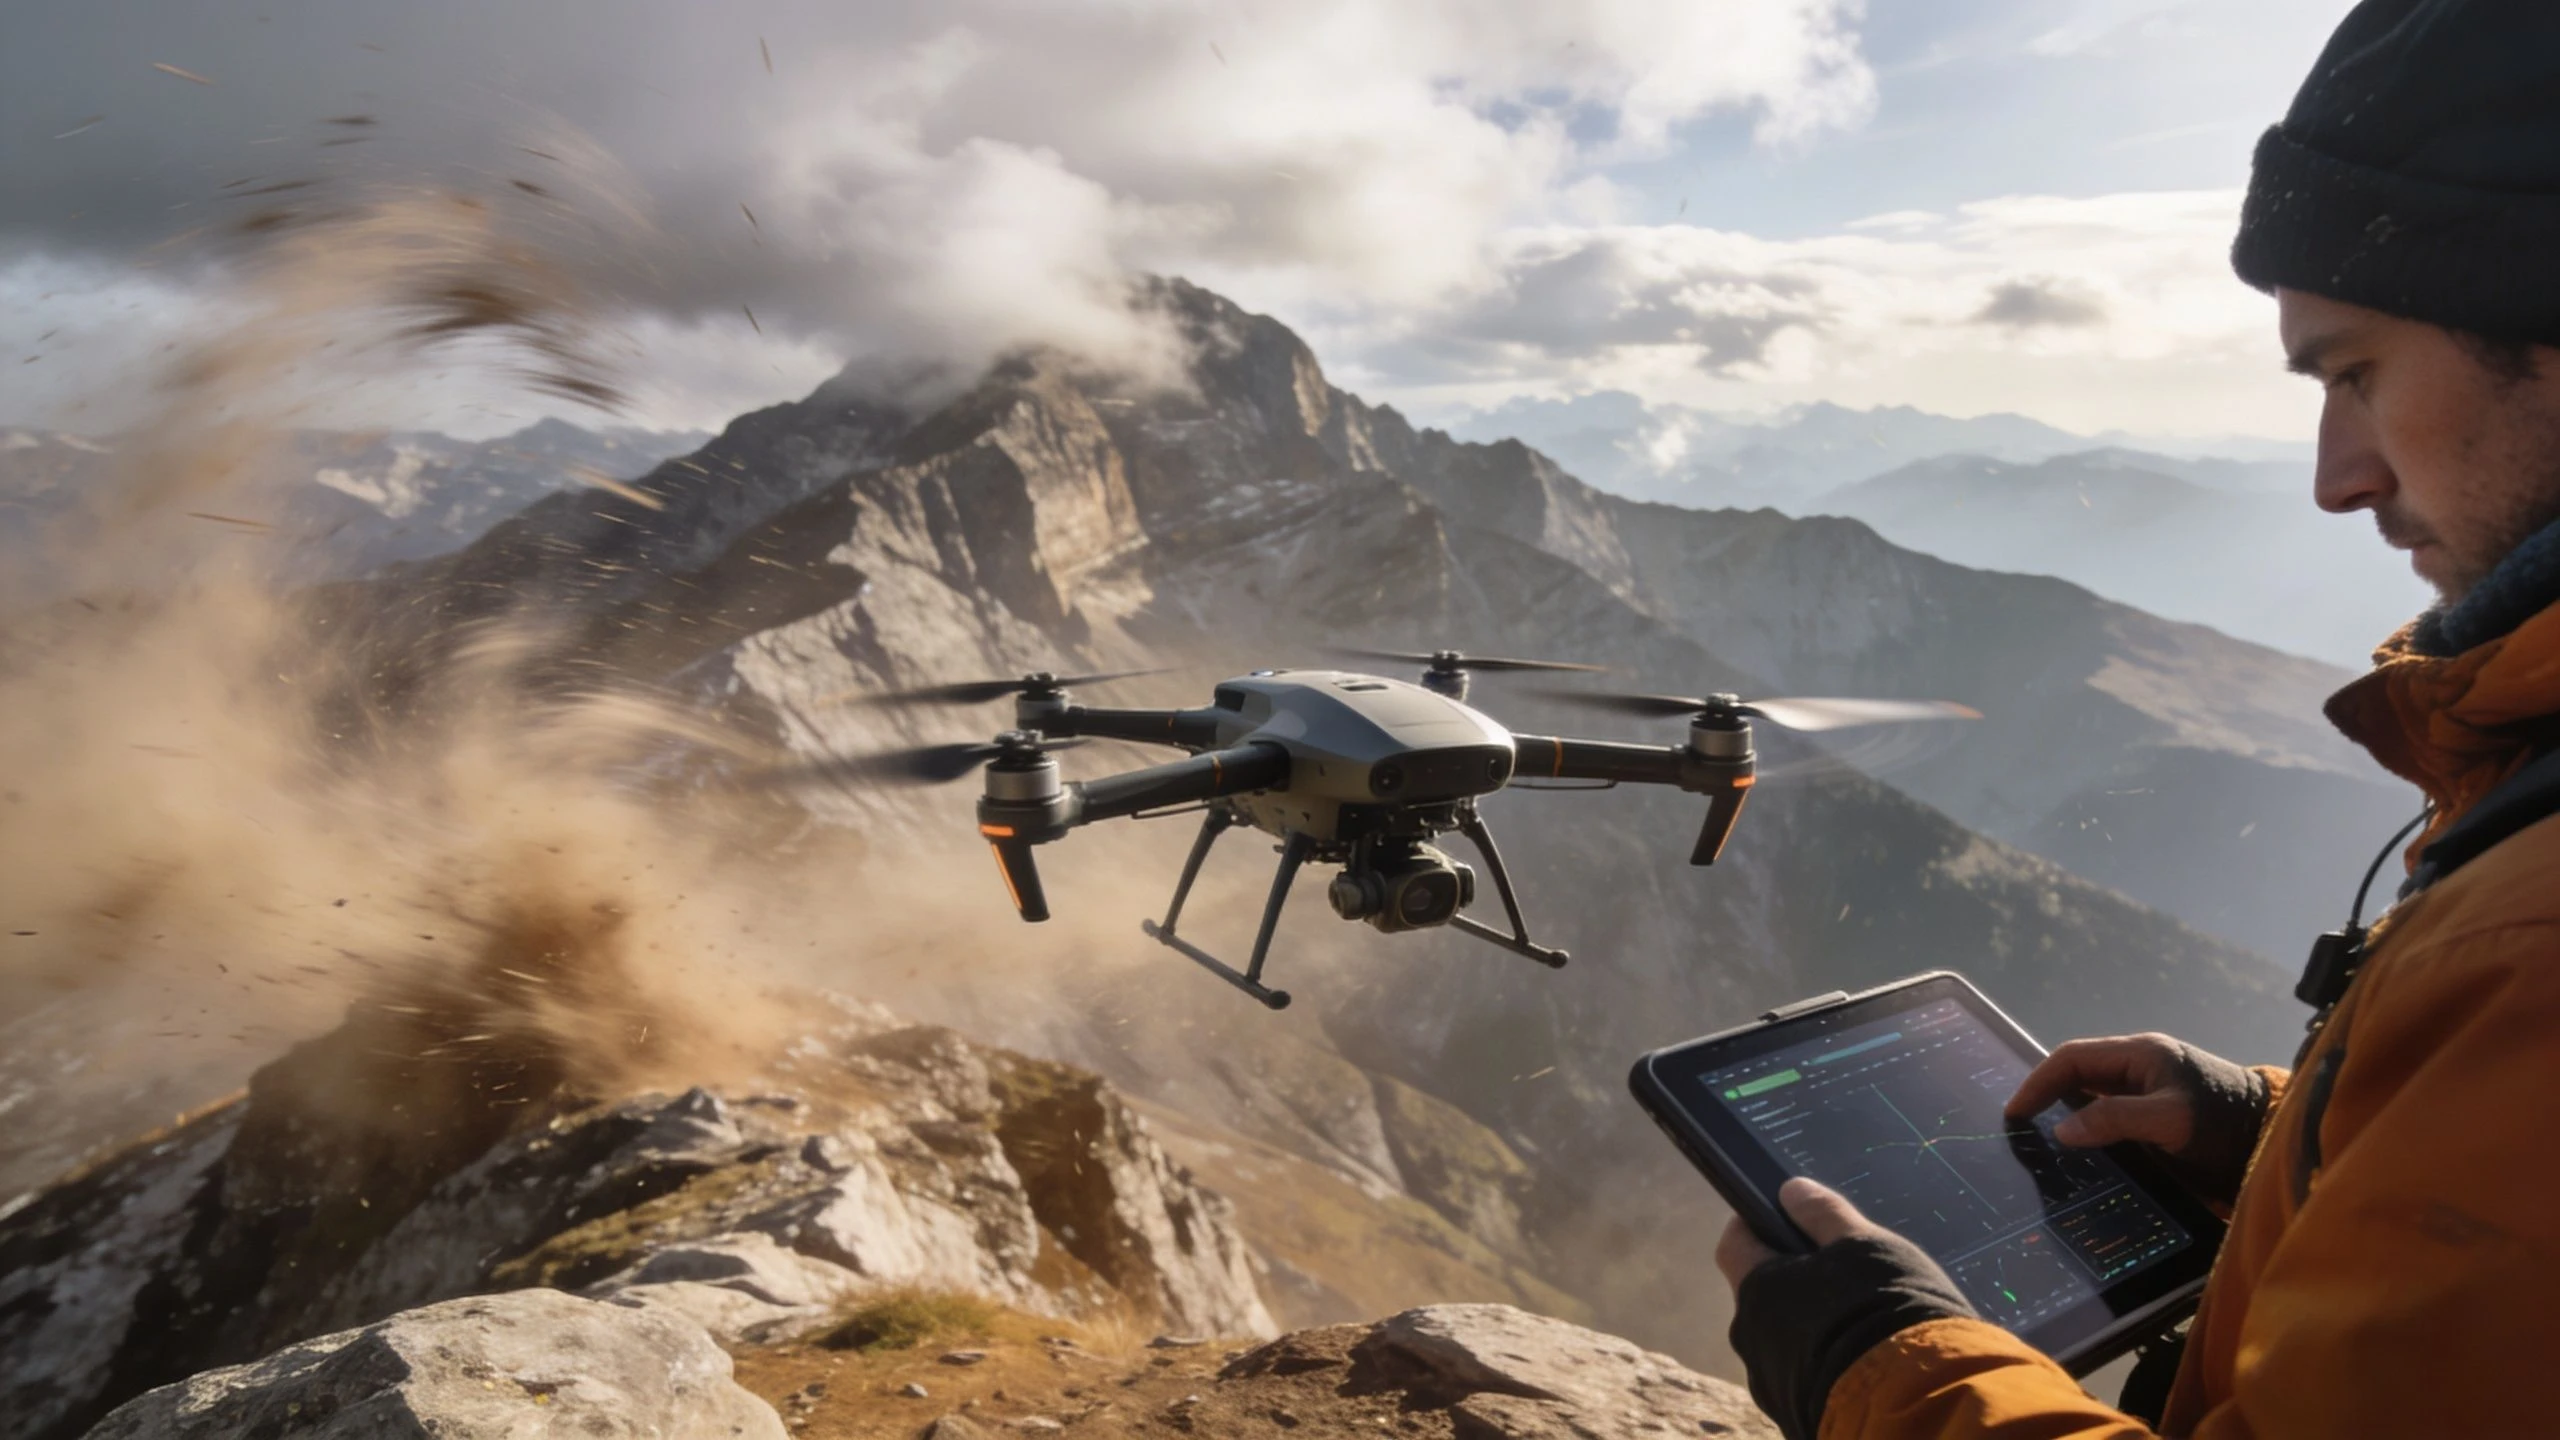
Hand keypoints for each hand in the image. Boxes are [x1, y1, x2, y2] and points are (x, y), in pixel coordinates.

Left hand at [1718, 1178, 1975, 1439]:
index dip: (1755, 1226)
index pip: (1734, 1245)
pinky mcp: (1795, 1416)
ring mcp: (1771, 1383)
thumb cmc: (1885, 1312)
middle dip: (1793, 1280)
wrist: (1914, 1406)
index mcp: (1757, 1290)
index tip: (1780, 1216)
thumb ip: (1823, 1215)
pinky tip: (1865, 1357)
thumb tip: (1791, 1191)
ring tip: (1863, 1320)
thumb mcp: (1863, 1246)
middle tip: (1841, 1273)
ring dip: (1811, 1325)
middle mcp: (1751, 1340)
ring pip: (1783, 1339)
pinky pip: (1804, 1376)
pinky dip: (1826, 1362)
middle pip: (1762, 1295)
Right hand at [2006, 1032, 2270, 1206]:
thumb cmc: (2223, 1123)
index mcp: (2140, 1054)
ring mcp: (2148, 1091)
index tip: (2015, 1112)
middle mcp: (2139, 1067)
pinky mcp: (2156, 1116)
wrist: (2271, 1139)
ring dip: (2066, 1116)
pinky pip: (2109, 1116)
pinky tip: (2078, 1154)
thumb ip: (2115, 1119)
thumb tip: (2062, 1132)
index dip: (2039, 1082)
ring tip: (2041, 1144)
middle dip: (2047, 1098)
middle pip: (2078, 1075)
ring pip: (2091, 1097)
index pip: (2072, 1058)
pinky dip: (2088, 1130)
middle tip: (2021, 1130)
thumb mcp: (2170, 1119)